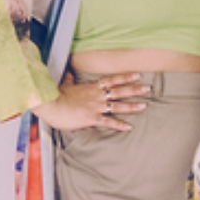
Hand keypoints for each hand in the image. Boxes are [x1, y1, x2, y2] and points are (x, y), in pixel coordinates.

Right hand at [31, 73, 149, 131]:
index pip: (112, 80)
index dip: (126, 77)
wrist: (50, 105)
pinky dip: (119, 125)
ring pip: (117, 105)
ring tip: (144, 105)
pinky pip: (108, 122)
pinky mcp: (91, 118)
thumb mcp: (65, 85)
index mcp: (92, 88)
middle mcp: (97, 96)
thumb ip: (70, 79)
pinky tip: (129, 127)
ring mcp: (96, 107)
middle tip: (148, 88)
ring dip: (132, 105)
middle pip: (120, 91)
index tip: (137, 74)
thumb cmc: (56, 97)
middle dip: (135, 89)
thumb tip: (69, 72)